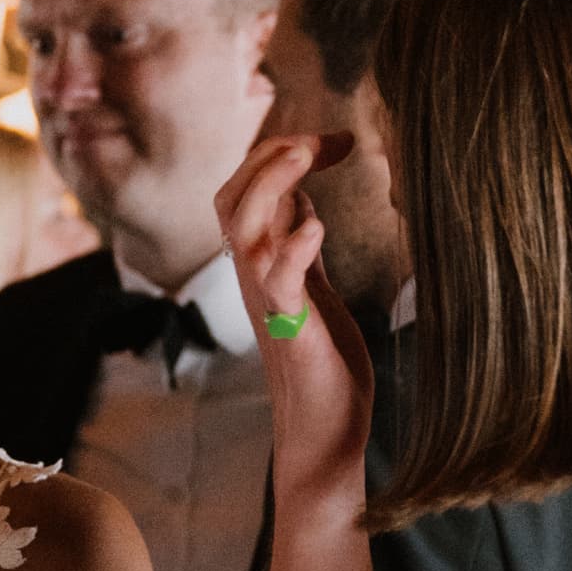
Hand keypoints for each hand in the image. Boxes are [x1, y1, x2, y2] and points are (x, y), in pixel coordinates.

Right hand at [214, 133, 375, 501]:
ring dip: (270, 183)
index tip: (339, 141)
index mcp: (263, 264)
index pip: (248, 189)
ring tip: (305, 155)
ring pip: (242, 226)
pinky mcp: (291, 328)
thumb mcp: (312, 290)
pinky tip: (318, 228)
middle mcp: (256, 276)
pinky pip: (278, 280)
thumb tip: (300, 204)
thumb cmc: (323, 364)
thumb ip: (300, 248)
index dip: (284, 152)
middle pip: (232, 197)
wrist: (323, 429)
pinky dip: (293, 247)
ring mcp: (269, 300)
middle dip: (269, 155)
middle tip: (319, 140)